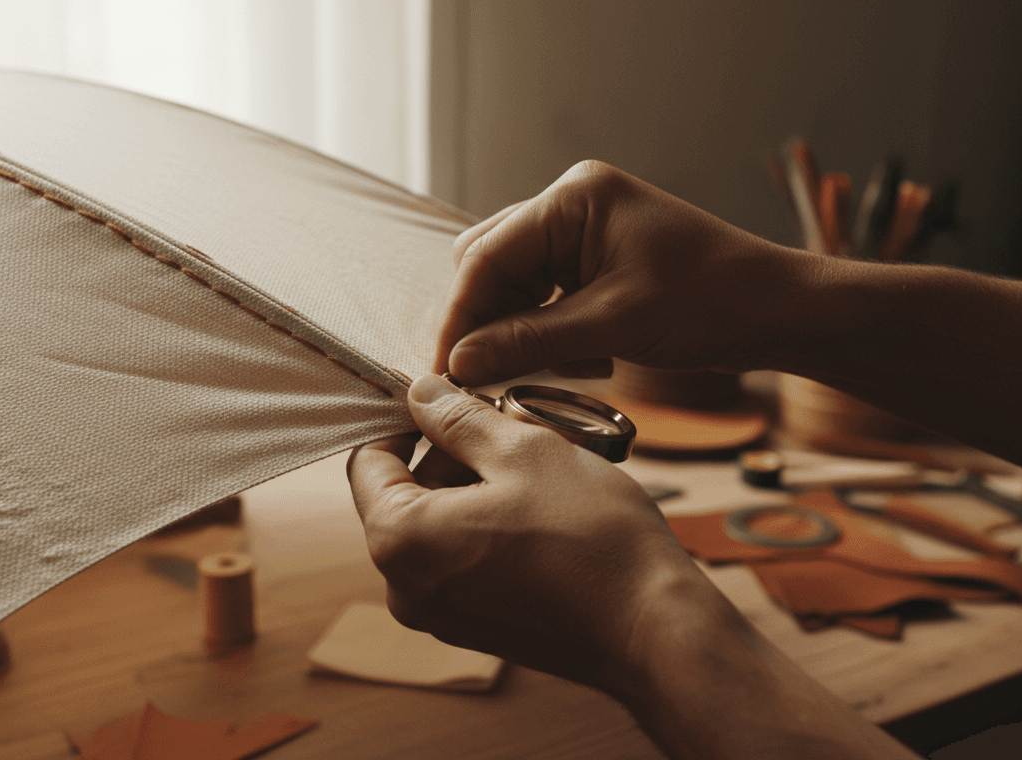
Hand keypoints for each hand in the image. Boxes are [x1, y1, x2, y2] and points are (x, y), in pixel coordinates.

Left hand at [346, 373, 704, 690]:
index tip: (451, 398)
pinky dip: (488, 526)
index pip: (367, 460)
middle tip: (511, 427)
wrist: (654, 630)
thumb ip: (458, 418)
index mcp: (398, 538)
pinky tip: (542, 510)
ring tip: (536, 468)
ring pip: (436, 525)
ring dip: (474, 487)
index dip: (405, 420)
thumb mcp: (523, 450)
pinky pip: (461, 560)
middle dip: (449, 454)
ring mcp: (439, 615)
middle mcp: (403, 587)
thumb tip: (420, 392)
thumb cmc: (590, 538)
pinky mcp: (474, 628)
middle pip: (402, 494)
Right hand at [436, 160, 819, 385]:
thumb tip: (458, 362)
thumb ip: (529, 340)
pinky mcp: (598, 266)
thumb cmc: (713, 302)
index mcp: (575, 197)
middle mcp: (573, 207)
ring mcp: (585, 235)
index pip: (487, 256)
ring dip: (527, 334)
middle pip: (492, 267)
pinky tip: (593, 361)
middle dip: (492, 324)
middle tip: (492, 377)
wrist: (781, 313)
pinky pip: (547, 302)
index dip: (461, 316)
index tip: (444, 369)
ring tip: (570, 367)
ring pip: (517, 289)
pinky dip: (555, 337)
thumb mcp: (615, 325)